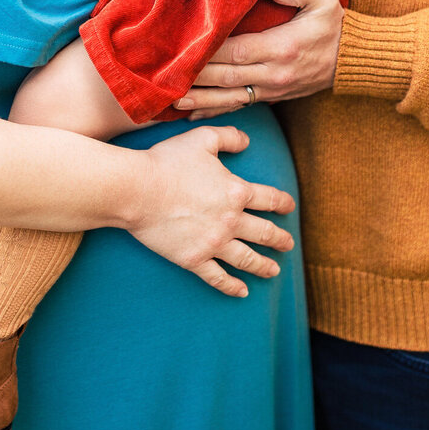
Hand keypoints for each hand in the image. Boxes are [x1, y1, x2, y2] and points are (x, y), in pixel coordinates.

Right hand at [128, 124, 294, 296]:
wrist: (138, 190)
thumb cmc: (168, 162)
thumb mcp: (202, 138)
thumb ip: (229, 137)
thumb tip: (247, 141)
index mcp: (236, 191)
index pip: (269, 199)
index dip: (283, 203)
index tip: (290, 207)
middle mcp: (231, 220)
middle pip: (264, 233)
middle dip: (280, 239)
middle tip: (288, 244)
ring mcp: (213, 243)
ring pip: (247, 259)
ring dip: (264, 266)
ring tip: (274, 271)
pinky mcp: (194, 259)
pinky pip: (218, 278)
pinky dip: (232, 287)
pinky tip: (242, 292)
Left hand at [174, 0, 342, 115]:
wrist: (352, 61)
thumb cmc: (334, 26)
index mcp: (282, 47)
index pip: (237, 51)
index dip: (209, 51)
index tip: (183, 48)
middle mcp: (274, 73)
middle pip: (227, 77)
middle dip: (195, 77)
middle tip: (165, 75)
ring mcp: (272, 88)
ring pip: (229, 97)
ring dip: (200, 100)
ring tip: (171, 100)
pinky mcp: (271, 96)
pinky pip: (239, 105)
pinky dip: (215, 110)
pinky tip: (193, 115)